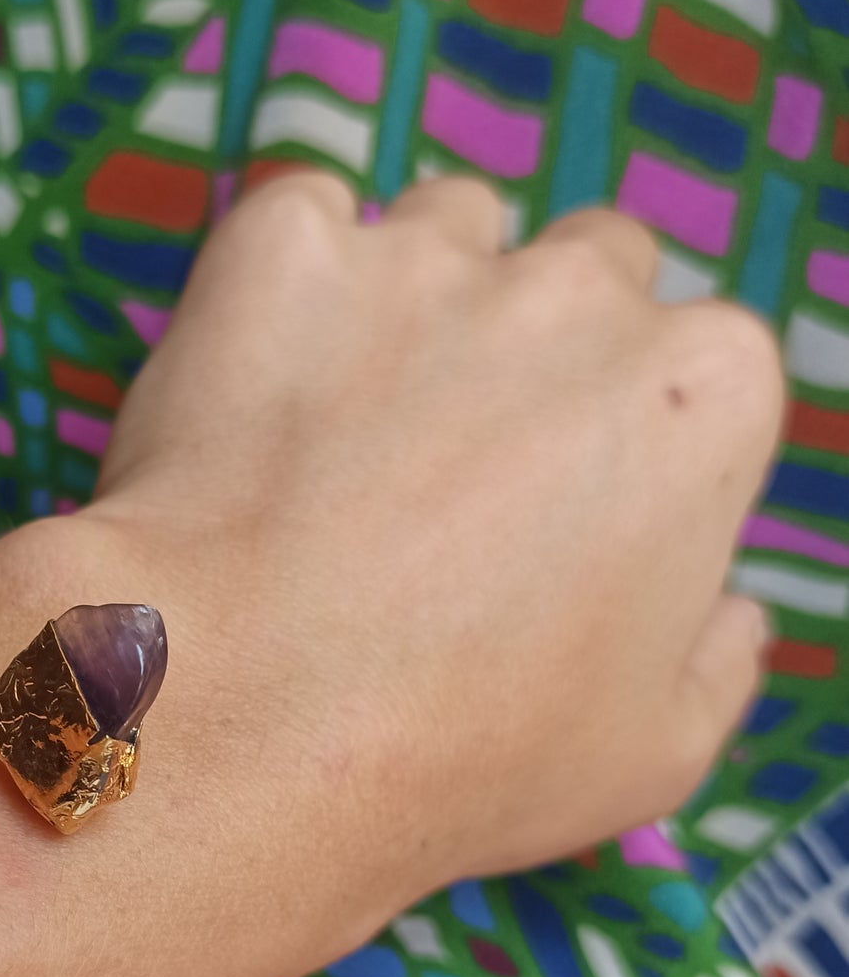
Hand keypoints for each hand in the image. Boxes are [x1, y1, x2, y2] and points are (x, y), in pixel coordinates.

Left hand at [80, 172, 780, 956]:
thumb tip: (728, 610)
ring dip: (417, 297)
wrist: (248, 722)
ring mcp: (428, 257)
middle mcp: (583, 292)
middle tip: (449, 468)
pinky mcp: (283, 249)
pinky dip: (283, 282)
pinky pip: (300, 219)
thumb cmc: (461, 758)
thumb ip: (715, 657)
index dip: (625, 442)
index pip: (696, 366)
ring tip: (342, 424)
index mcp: (704, 393)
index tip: (558, 517)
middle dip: (536, 347)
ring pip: (448, 228)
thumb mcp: (654, 753)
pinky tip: (255, 383)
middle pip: (588, 271)